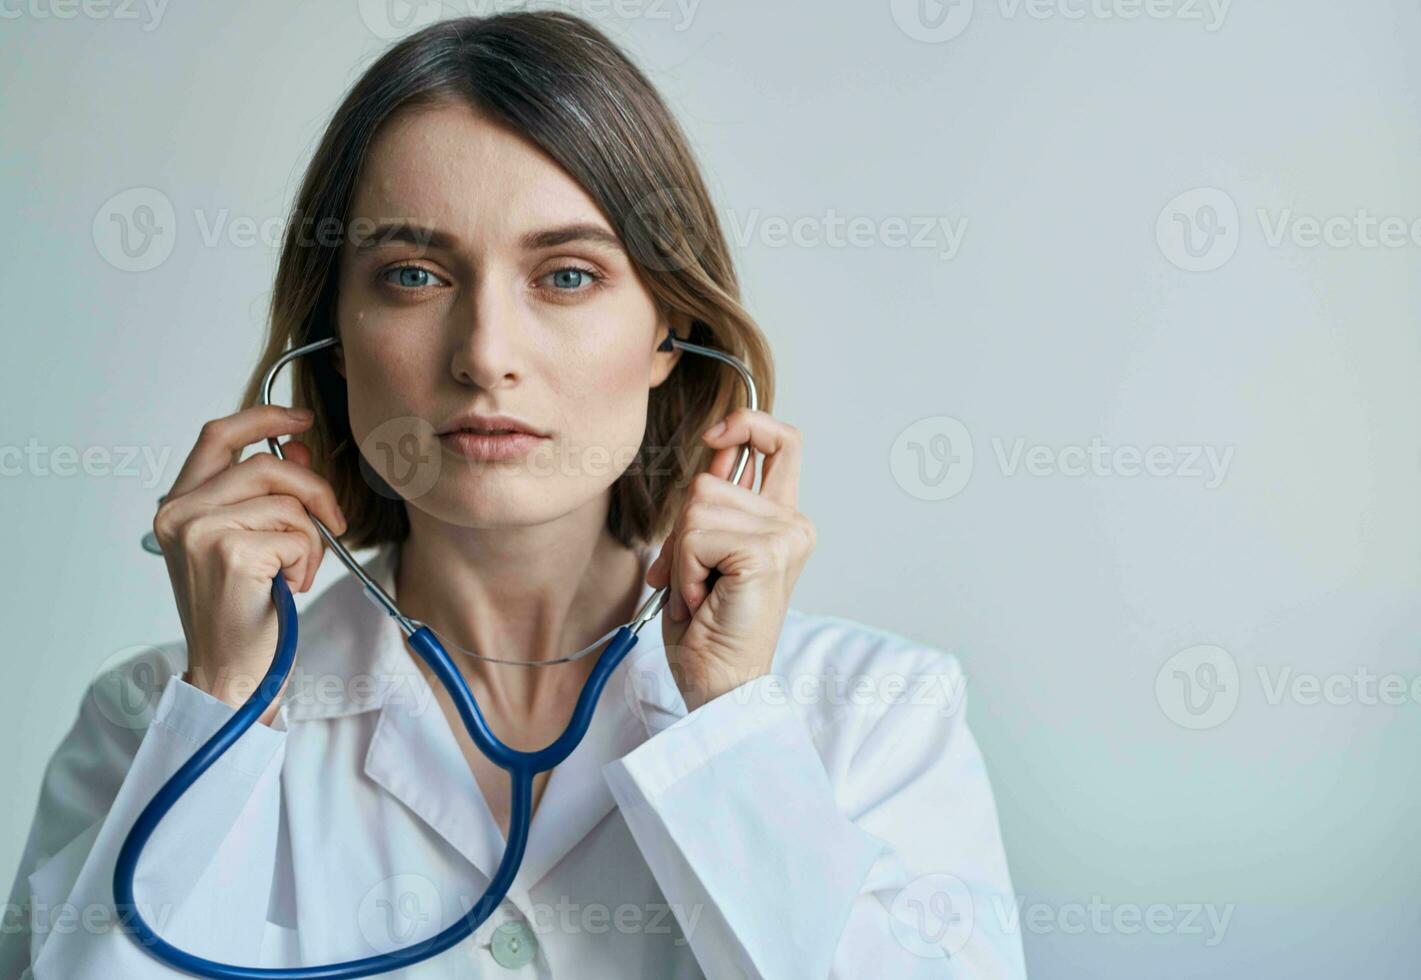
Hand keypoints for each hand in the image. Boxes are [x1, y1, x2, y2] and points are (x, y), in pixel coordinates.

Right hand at [151, 406, 346, 724]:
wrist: (230, 673)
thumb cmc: (240, 613)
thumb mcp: (251, 541)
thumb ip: (269, 492)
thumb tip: (300, 446)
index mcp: (178, 506)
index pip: (218, 435)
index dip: (264, 417)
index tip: (301, 419)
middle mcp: (180, 513)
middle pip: (269, 464)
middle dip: (314, 491)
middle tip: (334, 522)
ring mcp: (201, 531)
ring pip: (289, 503)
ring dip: (310, 540)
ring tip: (294, 573)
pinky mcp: (232, 553)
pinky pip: (298, 536)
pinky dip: (308, 562)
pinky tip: (287, 588)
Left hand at [644, 408, 815, 711]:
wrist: (720, 685)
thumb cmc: (708, 630)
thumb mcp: (703, 553)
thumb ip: (711, 505)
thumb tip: (712, 456)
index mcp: (781, 520)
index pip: (782, 442)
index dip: (747, 423)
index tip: (716, 437)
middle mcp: (792, 523)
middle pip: (709, 480)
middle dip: (683, 531)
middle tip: (696, 580)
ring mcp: (784, 536)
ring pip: (696, 508)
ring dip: (681, 557)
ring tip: (703, 593)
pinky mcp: (766, 552)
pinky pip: (695, 536)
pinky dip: (685, 571)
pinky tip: (706, 600)